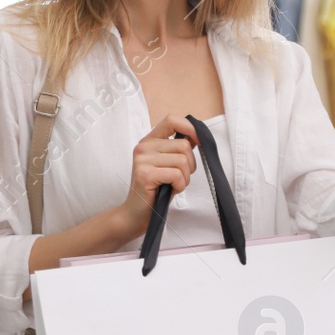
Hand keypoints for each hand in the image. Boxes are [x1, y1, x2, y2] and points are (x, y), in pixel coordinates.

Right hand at [117, 114, 198, 235]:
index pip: (172, 120)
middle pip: (183, 145)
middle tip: (179, 178)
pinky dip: (180, 185)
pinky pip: (176, 174)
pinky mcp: (145, 174)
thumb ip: (178, 149)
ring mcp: (142, 160)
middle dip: (190, 165)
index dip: (190, 128)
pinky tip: (171, 190)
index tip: (199, 142)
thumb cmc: (155, 191)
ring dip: (185, 177)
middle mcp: (143, 147)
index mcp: (149, 141)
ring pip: (182, 160)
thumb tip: (196, 136)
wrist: (135, 214)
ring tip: (174, 185)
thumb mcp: (168, 165)